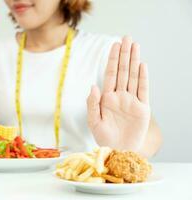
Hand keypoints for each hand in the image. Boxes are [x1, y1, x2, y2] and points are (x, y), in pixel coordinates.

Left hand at [87, 36, 150, 150]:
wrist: (119, 151)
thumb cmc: (104, 137)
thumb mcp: (94, 122)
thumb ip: (92, 104)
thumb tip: (93, 85)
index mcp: (106, 98)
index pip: (110, 74)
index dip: (112, 60)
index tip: (114, 45)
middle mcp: (119, 96)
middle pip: (122, 71)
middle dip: (124, 54)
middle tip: (126, 38)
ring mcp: (131, 101)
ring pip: (133, 77)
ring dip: (134, 61)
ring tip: (135, 46)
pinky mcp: (142, 109)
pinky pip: (143, 90)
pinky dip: (143, 78)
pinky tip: (142, 65)